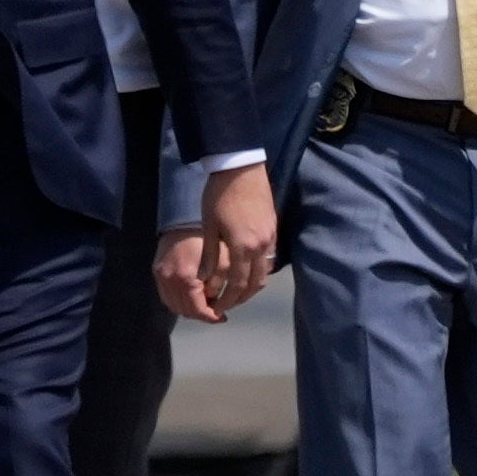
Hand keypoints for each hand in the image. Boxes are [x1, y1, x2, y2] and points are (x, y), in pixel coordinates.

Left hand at [158, 163, 279, 321]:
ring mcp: (270, 237)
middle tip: (227, 305)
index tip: (217, 308)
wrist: (240, 167)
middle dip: (240, 298)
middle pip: (254, 283)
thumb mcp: (209, 225)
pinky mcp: (273, 228)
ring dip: (251, 286)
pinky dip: (259, 270)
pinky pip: (268, 258)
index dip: (227, 299)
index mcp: (243, 246)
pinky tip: (248, 271)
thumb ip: (209, 255)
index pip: (237, 284)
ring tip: (236, 292)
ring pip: (264, 272)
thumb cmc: (219, 194)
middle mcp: (261, 245)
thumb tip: (203, 279)